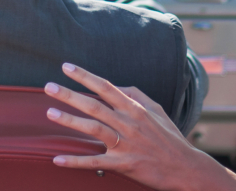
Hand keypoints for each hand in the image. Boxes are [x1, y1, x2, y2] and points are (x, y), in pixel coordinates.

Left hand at [45, 63, 235, 190]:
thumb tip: (115, 86)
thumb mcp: (157, 111)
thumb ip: (136, 96)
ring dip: (70, 121)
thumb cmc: (170, 138)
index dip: (85, 76)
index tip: (66, 67)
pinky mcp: (124, 164)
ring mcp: (126, 144)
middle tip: (48, 87)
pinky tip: (58, 159)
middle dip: (70, 95)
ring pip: (94, 129)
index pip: (107, 87)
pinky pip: (95, 162)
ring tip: (50, 113)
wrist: (186, 168)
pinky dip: (76, 161)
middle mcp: (130, 124)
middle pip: (95, 106)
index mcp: (136, 109)